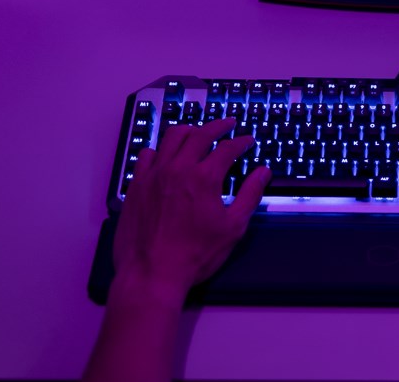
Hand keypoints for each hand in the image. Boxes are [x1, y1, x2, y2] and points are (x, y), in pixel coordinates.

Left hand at [112, 118, 269, 300]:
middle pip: (199, 134)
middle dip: (217, 126)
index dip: (241, 142)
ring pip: (170, 138)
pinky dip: (160, 150)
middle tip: (227, 125)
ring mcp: (152, 175)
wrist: (151, 274)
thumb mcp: (233, 227)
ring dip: (189, 131)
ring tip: (198, 133)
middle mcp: (177, 169)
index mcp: (203, 178)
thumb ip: (250, 195)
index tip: (248, 141)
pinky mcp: (135, 186)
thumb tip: (263, 172)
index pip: (227, 148)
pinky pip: (146, 155)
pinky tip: (166, 155)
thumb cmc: (196, 254)